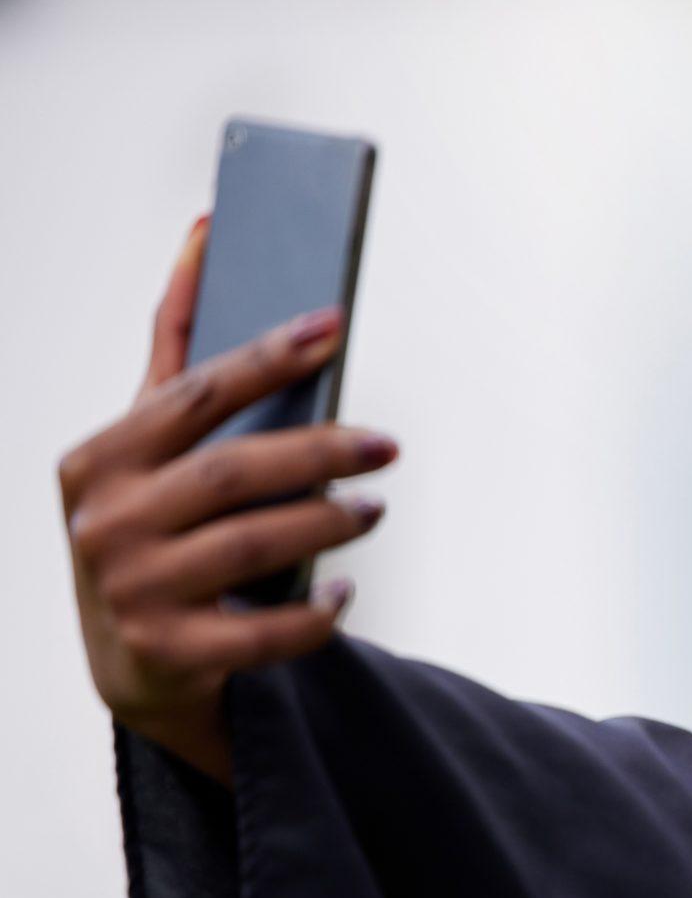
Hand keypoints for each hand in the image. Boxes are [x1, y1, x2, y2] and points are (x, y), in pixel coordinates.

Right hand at [60, 213, 397, 784]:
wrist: (132, 663)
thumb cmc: (152, 529)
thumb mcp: (148, 443)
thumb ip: (177, 347)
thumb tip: (207, 234)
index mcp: (99, 457)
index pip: (195, 393)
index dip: (268, 356)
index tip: (335, 325)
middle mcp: (104, 520)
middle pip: (232, 472)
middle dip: (320, 452)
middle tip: (386, 444)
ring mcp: (131, 591)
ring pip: (252, 545)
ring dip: (328, 522)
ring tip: (373, 509)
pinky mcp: (169, 652)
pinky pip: (264, 630)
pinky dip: (316, 612)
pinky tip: (343, 592)